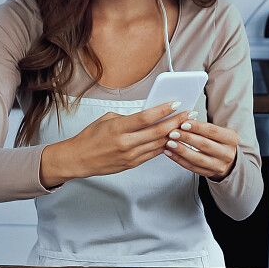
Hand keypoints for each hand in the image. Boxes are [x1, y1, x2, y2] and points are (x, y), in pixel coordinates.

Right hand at [39, 102, 188, 187]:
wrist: (79, 159)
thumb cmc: (91, 137)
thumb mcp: (107, 119)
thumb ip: (128, 117)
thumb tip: (148, 115)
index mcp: (118, 128)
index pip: (145, 117)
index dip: (163, 110)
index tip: (176, 103)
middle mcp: (126, 143)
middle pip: (157, 131)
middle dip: (176, 121)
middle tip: (189, 114)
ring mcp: (130, 156)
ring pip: (159, 144)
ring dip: (174, 134)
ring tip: (186, 125)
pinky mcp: (132, 164)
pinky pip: (153, 153)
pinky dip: (164, 145)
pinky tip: (173, 138)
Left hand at [162, 113, 239, 179]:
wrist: (226, 159)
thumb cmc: (219, 141)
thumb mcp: (218, 131)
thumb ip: (203, 127)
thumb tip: (183, 120)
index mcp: (231, 139)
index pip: (212, 131)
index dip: (197, 127)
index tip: (183, 123)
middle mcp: (227, 154)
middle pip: (204, 145)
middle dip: (187, 138)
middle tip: (173, 133)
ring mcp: (219, 166)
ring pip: (197, 159)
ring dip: (181, 150)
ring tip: (169, 143)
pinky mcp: (209, 173)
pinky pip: (191, 167)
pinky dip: (179, 159)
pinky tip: (170, 152)